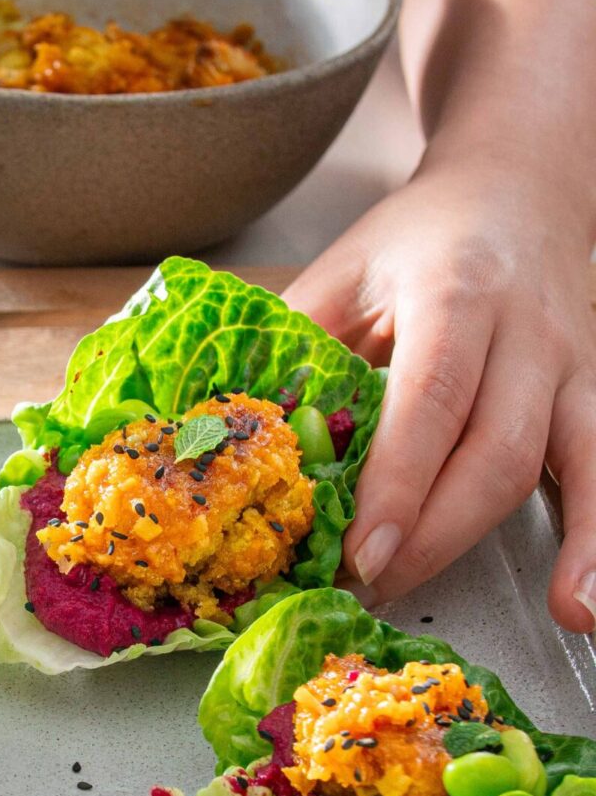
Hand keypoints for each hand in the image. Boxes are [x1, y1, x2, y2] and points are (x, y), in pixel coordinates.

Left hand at [283, 161, 595, 631]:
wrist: (521, 185)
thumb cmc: (421, 239)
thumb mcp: (345, 271)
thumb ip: (298, 348)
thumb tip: (234, 439)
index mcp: (455, 293)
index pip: (432, 398)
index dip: (398, 483)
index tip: (359, 552)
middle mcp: (527, 333)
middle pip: (494, 451)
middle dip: (430, 535)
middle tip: (366, 586)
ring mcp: (573, 369)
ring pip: (557, 469)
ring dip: (499, 551)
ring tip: (442, 603)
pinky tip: (580, 609)